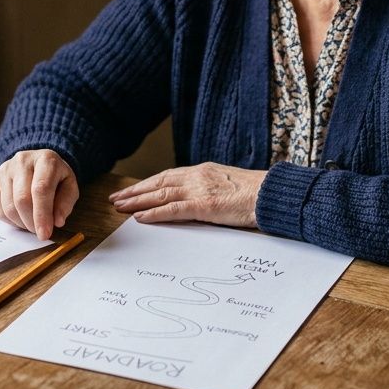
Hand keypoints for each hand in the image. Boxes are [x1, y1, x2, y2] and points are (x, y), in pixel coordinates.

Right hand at [0, 149, 78, 240]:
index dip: (42, 215)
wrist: (37, 164)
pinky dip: (10, 220)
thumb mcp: (69, 187)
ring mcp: (5, 168)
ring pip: (8, 206)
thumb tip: (57, 221)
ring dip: (21, 223)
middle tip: (39, 232)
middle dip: (31, 222)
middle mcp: (22, 160)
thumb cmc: (55, 178)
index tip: (44, 234)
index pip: (41, 189)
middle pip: (22, 199)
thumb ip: (66, 203)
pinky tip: (21, 217)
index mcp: (46, 159)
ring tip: (32, 223)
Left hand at [108, 163, 264, 227]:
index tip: (132, 190)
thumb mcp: (228, 186)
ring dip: (137, 202)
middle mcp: (197, 177)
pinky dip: (154, 213)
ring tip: (120, 208)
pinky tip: (140, 217)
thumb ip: (210, 190)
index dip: (147, 184)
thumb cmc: (256, 194)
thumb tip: (198, 201)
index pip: (167, 176)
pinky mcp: (204, 205)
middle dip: (135, 191)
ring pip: (160, 194)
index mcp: (203, 171)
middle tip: (116, 199)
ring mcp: (200, 190)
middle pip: (158, 183)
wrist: (272, 194)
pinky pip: (173, 209)